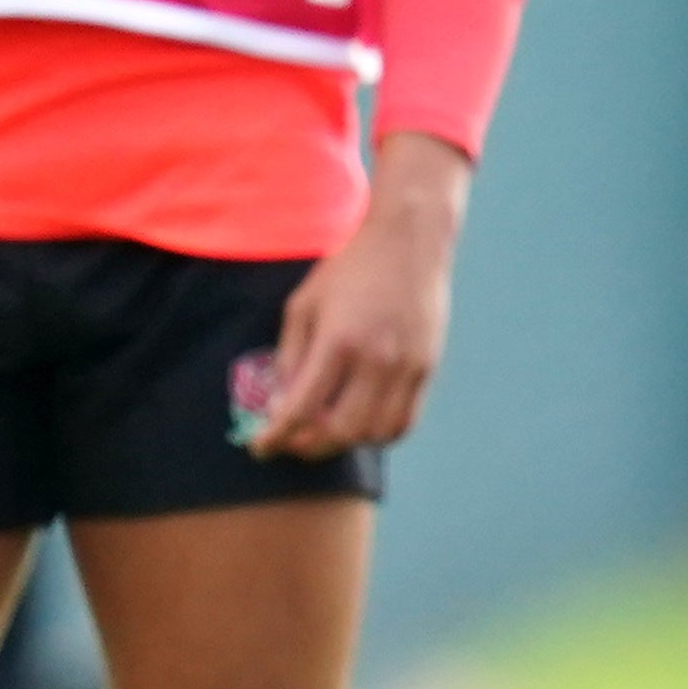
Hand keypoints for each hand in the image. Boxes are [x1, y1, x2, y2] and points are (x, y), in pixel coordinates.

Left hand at [250, 138, 468, 458]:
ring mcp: (406, 367)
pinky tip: (362, 422)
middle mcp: (375, 360)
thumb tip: (281, 405)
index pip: (302, 408)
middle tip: (293, 442)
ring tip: (327, 430)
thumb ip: (290, 356)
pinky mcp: (427, 367)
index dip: (276, 436)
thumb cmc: (349, 268)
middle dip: (309, 446)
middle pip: (340, 431)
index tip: (260, 448)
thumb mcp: (303, 304)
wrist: (408, 240)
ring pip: (375, 434)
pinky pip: (404, 422)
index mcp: (338, 341)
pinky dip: (379, 433)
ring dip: (346, 441)